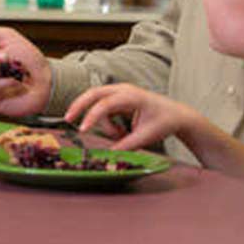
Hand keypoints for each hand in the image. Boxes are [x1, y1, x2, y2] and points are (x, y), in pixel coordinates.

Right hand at [64, 83, 196, 151]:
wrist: (175, 115)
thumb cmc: (163, 123)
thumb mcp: (145, 137)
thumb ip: (126, 145)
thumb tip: (108, 153)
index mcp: (132, 96)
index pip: (106, 104)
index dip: (92, 116)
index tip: (82, 130)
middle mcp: (123, 90)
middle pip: (94, 93)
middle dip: (79, 105)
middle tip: (68, 119)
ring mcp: (120, 91)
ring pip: (98, 104)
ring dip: (102, 122)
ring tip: (119, 136)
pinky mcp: (118, 97)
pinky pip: (103, 108)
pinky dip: (106, 122)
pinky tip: (120, 131)